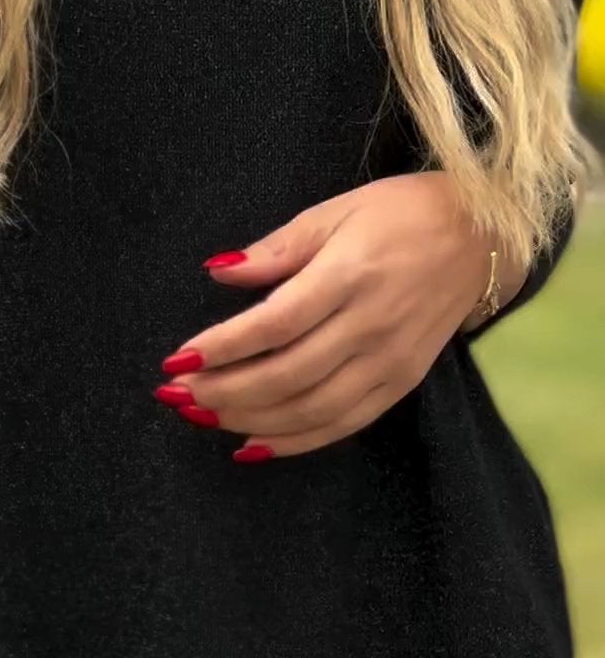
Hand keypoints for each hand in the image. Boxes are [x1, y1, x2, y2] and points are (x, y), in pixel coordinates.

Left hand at [155, 174, 523, 459]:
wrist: (481, 238)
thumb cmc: (398, 215)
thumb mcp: (334, 213)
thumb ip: (276, 248)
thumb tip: (219, 272)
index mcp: (350, 274)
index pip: (276, 322)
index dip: (224, 347)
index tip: (177, 361)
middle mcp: (372, 324)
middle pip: (288, 374)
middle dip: (224, 392)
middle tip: (176, 395)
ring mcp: (390, 360)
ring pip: (312, 409)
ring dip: (249, 421)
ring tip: (202, 417)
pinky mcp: (402, 383)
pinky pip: (343, 425)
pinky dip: (295, 442)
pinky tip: (252, 443)